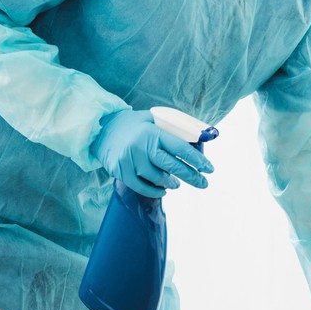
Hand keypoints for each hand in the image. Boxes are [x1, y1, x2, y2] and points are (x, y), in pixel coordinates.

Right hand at [96, 110, 213, 198]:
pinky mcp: (120, 171)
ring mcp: (129, 159)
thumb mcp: (152, 119)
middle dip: (191, 176)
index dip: (197, 160)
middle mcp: (141, 145)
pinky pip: (141, 186)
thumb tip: (199, 137)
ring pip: (157, 178)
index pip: (180, 148)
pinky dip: (154, 190)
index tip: (209, 168)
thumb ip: (172, 127)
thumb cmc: (133, 124)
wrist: (101, 129)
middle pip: (172, 166)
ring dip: (171, 183)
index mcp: (153, 131)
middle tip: (203, 183)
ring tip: (177, 184)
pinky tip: (163, 190)